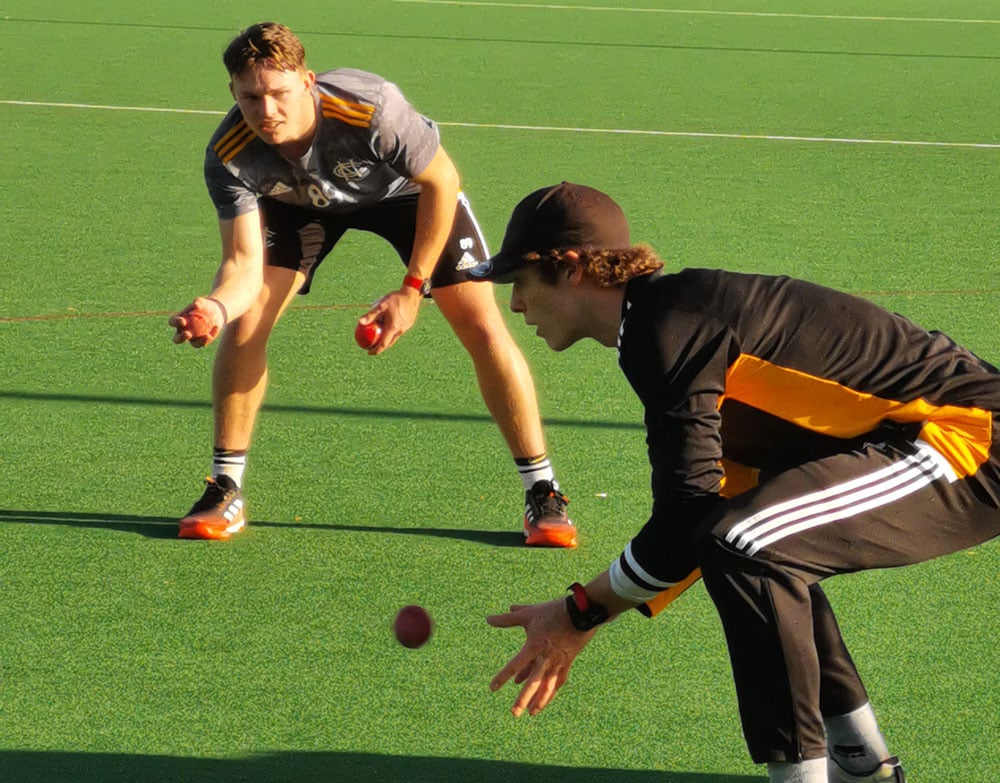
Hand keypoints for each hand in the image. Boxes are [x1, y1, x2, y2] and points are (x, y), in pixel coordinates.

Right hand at [169, 296, 225, 347]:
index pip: (173, 322)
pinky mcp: (202, 341)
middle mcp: (182, 332)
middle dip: (181, 338)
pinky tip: (216, 329)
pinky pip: (205, 342)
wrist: (215, 311)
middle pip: (177, 339)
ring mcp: (193, 338)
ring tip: (207, 336)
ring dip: (200, 342)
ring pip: (194, 344)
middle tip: (188, 334)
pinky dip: (210, 337)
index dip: (175, 322)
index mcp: (178, 321)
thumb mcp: (201, 301)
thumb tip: (196, 305)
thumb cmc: (204, 305)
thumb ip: (198, 302)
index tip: (183, 321)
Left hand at [360, 287, 420, 354]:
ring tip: (378, 336)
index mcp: (393, 328)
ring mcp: (406, 328)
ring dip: (386, 338)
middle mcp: (400, 330)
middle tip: (372, 345)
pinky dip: (392, 332)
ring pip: (394, 337)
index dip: (376, 350)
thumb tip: (360, 322)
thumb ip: (370, 315)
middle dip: (380, 346)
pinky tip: (387, 326)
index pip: (383, 344)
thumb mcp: (380, 306)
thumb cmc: (395, 299)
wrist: (411, 294)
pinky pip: (398, 331)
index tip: (369, 352)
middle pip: (389, 343)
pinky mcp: (409, 324)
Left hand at [487, 597, 597, 716]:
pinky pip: (559, 681)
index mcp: (534, 646)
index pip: (515, 665)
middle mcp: (545, 658)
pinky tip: (546, 698)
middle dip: (523, 699)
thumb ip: (507, 619)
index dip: (503, 677)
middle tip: (514, 714)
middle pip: (533, 683)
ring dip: (539, 700)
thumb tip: (488, 619)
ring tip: (531, 713)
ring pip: (547, 686)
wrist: (581, 613)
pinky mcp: (567, 663)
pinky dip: (552, 690)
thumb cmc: (553, 612)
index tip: (492, 688)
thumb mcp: (529, 614)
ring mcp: (558, 662)